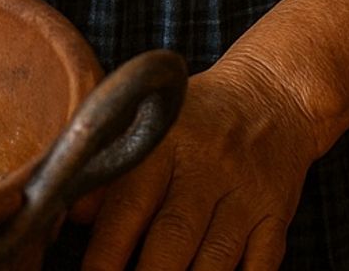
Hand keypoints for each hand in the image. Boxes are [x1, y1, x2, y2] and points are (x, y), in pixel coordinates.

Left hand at [80, 58, 320, 270]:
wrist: (272, 94)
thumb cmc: (199, 116)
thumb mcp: (154, 124)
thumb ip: (114, 164)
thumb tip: (73, 213)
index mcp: (165, 142)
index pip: (129, 205)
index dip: (106, 252)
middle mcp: (205, 166)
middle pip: (172, 239)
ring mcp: (244, 194)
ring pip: (215, 261)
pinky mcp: (276, 216)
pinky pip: (260, 266)